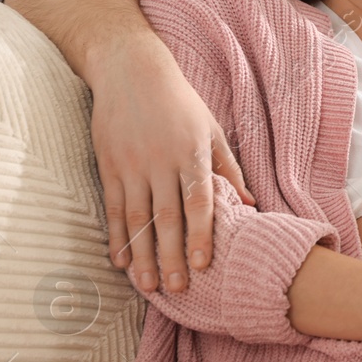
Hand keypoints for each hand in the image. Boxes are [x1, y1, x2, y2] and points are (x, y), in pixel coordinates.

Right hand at [91, 40, 253, 294]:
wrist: (130, 71)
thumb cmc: (180, 102)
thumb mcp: (210, 130)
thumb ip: (229, 169)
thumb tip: (252, 204)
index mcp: (190, 154)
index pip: (198, 202)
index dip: (200, 235)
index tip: (202, 265)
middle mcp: (160, 163)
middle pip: (167, 217)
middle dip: (171, 256)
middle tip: (176, 290)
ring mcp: (131, 166)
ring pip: (136, 218)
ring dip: (142, 254)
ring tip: (148, 285)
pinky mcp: (108, 166)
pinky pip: (111, 207)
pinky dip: (115, 236)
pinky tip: (120, 261)